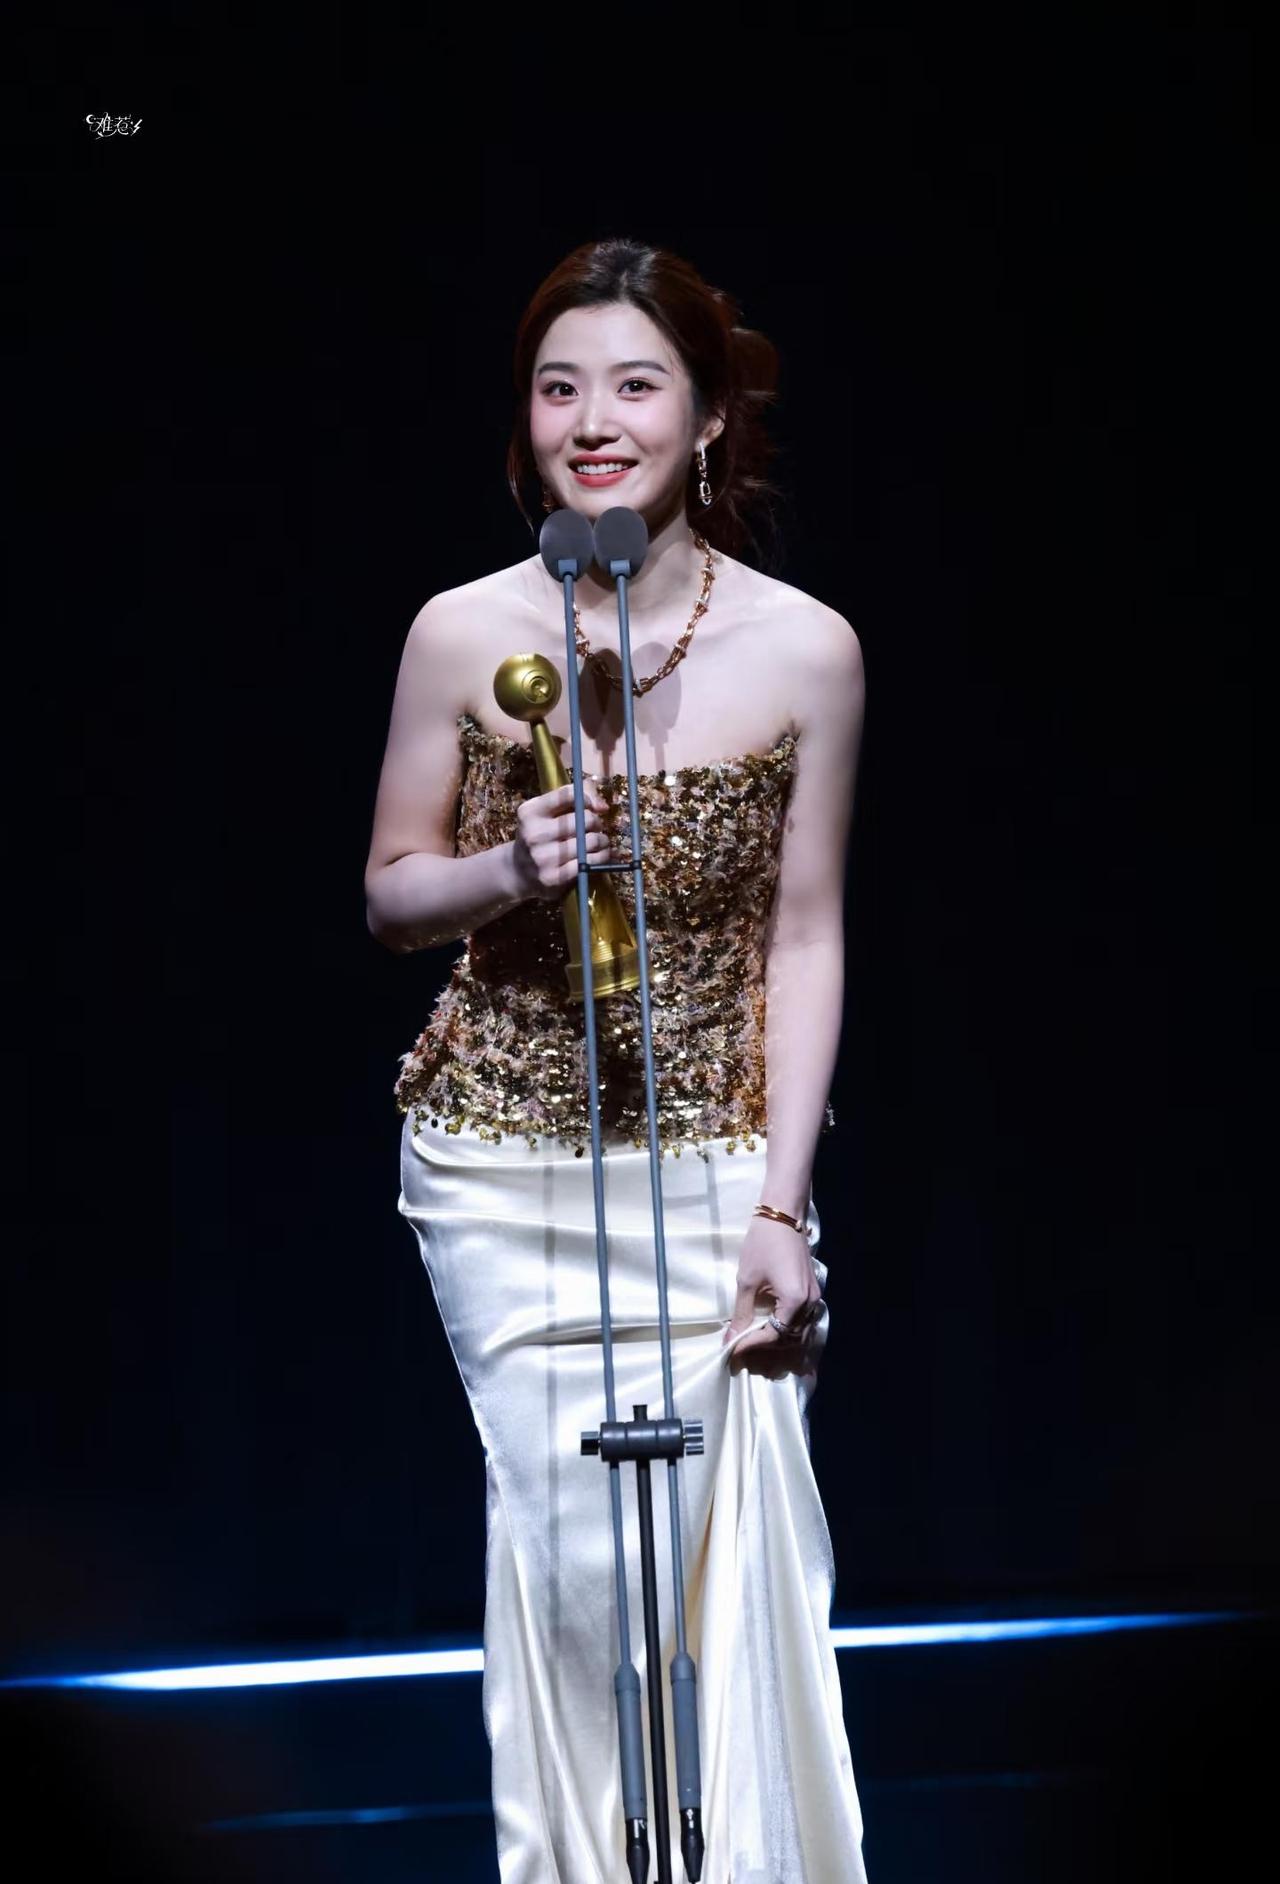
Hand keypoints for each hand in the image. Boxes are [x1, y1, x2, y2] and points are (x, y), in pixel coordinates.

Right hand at [511, 781, 612, 898]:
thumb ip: (572, 799)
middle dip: (595, 822)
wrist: (518, 870)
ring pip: (589, 841)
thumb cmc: (539, 835)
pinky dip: (601, 857)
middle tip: (595, 827)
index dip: (587, 799)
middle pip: (583, 819)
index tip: (593, 807)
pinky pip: (588, 862)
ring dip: (602, 840)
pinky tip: (600, 855)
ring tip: (600, 841)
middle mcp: (534, 834)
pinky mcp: (553, 877)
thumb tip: (602, 806)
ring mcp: (543, 857)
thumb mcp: (545, 812)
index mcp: (530, 812)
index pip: (567, 795)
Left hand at [721, 1215, 826, 1379]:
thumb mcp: (747, 1280)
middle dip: (764, 1347)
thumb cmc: (762, 1243)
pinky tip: (770, 1328)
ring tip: (753, 1341)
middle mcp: (810, 1303)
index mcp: (794, 1301)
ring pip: (799, 1332)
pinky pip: (803, 1320)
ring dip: (777, 1340)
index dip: (751, 1345)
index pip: (773, 1336)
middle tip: (740, 1348)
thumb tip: (730, 1339)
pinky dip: (787, 1329)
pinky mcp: (812, 1291)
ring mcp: (814, 1297)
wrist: (782, 1215)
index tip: (731, 1350)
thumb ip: (741, 1313)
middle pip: (789, 1339)